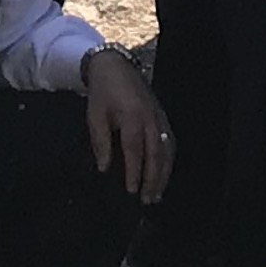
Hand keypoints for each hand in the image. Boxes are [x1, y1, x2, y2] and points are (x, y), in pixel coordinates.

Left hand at [83, 49, 173, 201]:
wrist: (116, 66)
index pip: (135, 150)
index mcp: (132, 116)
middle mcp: (150, 119)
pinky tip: (164, 175)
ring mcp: (160, 118)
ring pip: (167, 151)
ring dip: (164, 174)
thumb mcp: (94, 115)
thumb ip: (100, 141)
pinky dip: (169, 162)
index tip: (131, 191)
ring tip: (157, 195)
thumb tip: (104, 168)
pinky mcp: (164, 117)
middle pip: (156, 154)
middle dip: (153, 179)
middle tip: (148, 200)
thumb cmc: (103, 93)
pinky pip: (171, 143)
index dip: (134, 172)